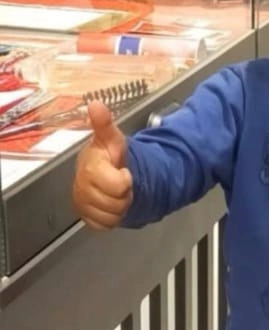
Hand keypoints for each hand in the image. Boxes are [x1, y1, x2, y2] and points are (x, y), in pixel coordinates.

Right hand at [72, 101, 132, 230]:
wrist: (102, 174)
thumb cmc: (108, 157)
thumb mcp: (112, 139)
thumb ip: (105, 125)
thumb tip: (96, 104)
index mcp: (89, 167)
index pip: (119, 185)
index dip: (125, 179)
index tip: (121, 170)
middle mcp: (81, 187)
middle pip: (118, 203)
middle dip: (124, 194)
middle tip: (119, 182)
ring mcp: (81, 204)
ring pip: (113, 216)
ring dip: (120, 206)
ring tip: (115, 192)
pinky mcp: (85, 218)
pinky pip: (106, 225)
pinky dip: (112, 218)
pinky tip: (109, 204)